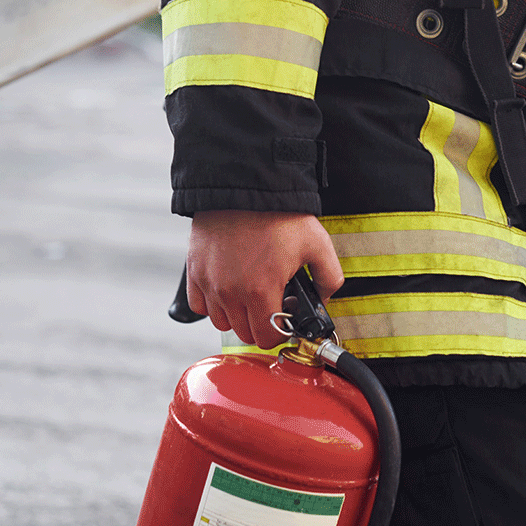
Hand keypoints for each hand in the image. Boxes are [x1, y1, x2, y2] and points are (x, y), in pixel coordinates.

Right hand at [184, 211, 344, 348]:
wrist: (245, 187)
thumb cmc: (278, 214)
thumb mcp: (318, 244)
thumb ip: (330, 278)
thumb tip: (324, 299)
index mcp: (261, 291)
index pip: (267, 338)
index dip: (279, 332)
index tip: (284, 319)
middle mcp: (231, 292)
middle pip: (244, 334)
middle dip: (261, 325)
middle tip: (270, 304)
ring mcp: (210, 283)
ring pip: (221, 322)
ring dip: (237, 316)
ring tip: (250, 296)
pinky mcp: (195, 271)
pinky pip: (199, 306)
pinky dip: (212, 304)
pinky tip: (228, 290)